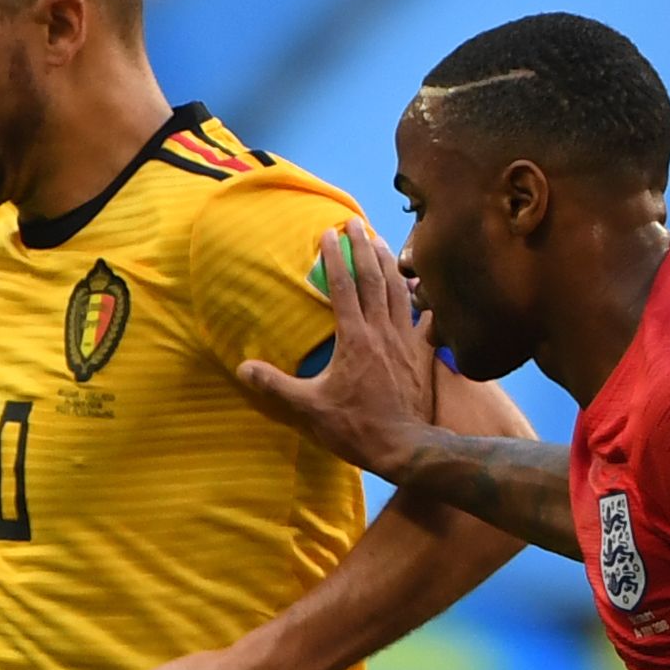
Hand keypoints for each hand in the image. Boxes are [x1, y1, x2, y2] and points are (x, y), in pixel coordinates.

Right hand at [231, 217, 437, 481]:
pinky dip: (424, 298)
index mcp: (354, 337)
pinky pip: (426, 317)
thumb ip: (276, 385)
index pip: (343, 286)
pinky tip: (422, 285)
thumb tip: (243, 369)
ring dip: (389, 263)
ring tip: (381, 243)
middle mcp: (381, 330)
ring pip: (399, 291)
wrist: (403, 446)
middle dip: (363, 246)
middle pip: (374, 278)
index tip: (328, 233)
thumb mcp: (309, 407)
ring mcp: (405, 340)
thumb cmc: (355, 427)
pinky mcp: (422, 354)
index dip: (335, 257)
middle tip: (355, 223)